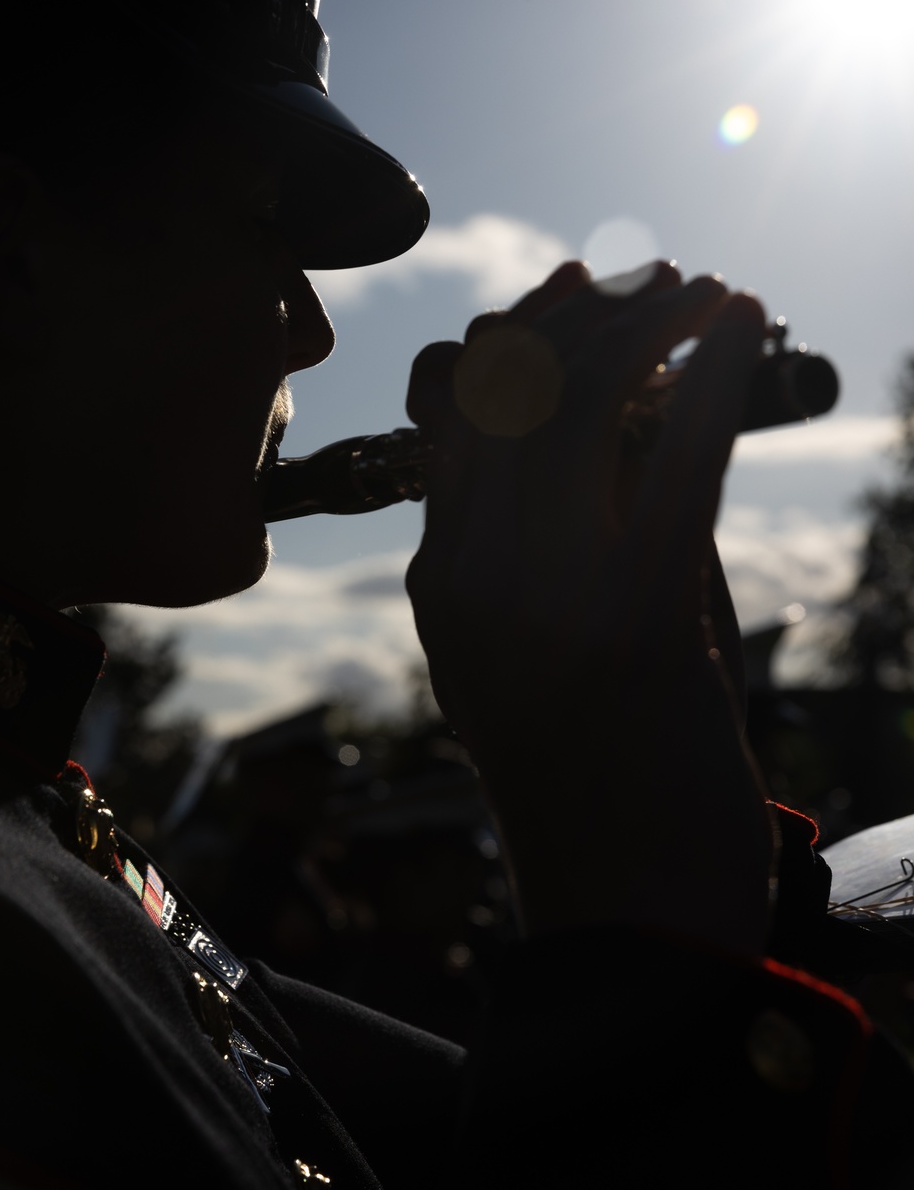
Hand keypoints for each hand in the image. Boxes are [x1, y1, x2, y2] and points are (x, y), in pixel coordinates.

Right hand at [405, 261, 773, 952]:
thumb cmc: (603, 775)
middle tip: (660, 275)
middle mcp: (473, 580)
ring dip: (652, 322)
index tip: (578, 280)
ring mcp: (546, 602)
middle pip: (509, 390)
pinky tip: (747, 328)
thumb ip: (572, 534)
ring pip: (579, 406)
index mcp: (441, 583)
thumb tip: (634, 412)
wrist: (632, 913)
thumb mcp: (549, 649)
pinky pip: (675, 462)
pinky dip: (717, 377)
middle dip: (588, 305)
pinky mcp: (637, 626)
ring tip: (711, 292)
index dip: (518, 327)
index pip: (453, 411)